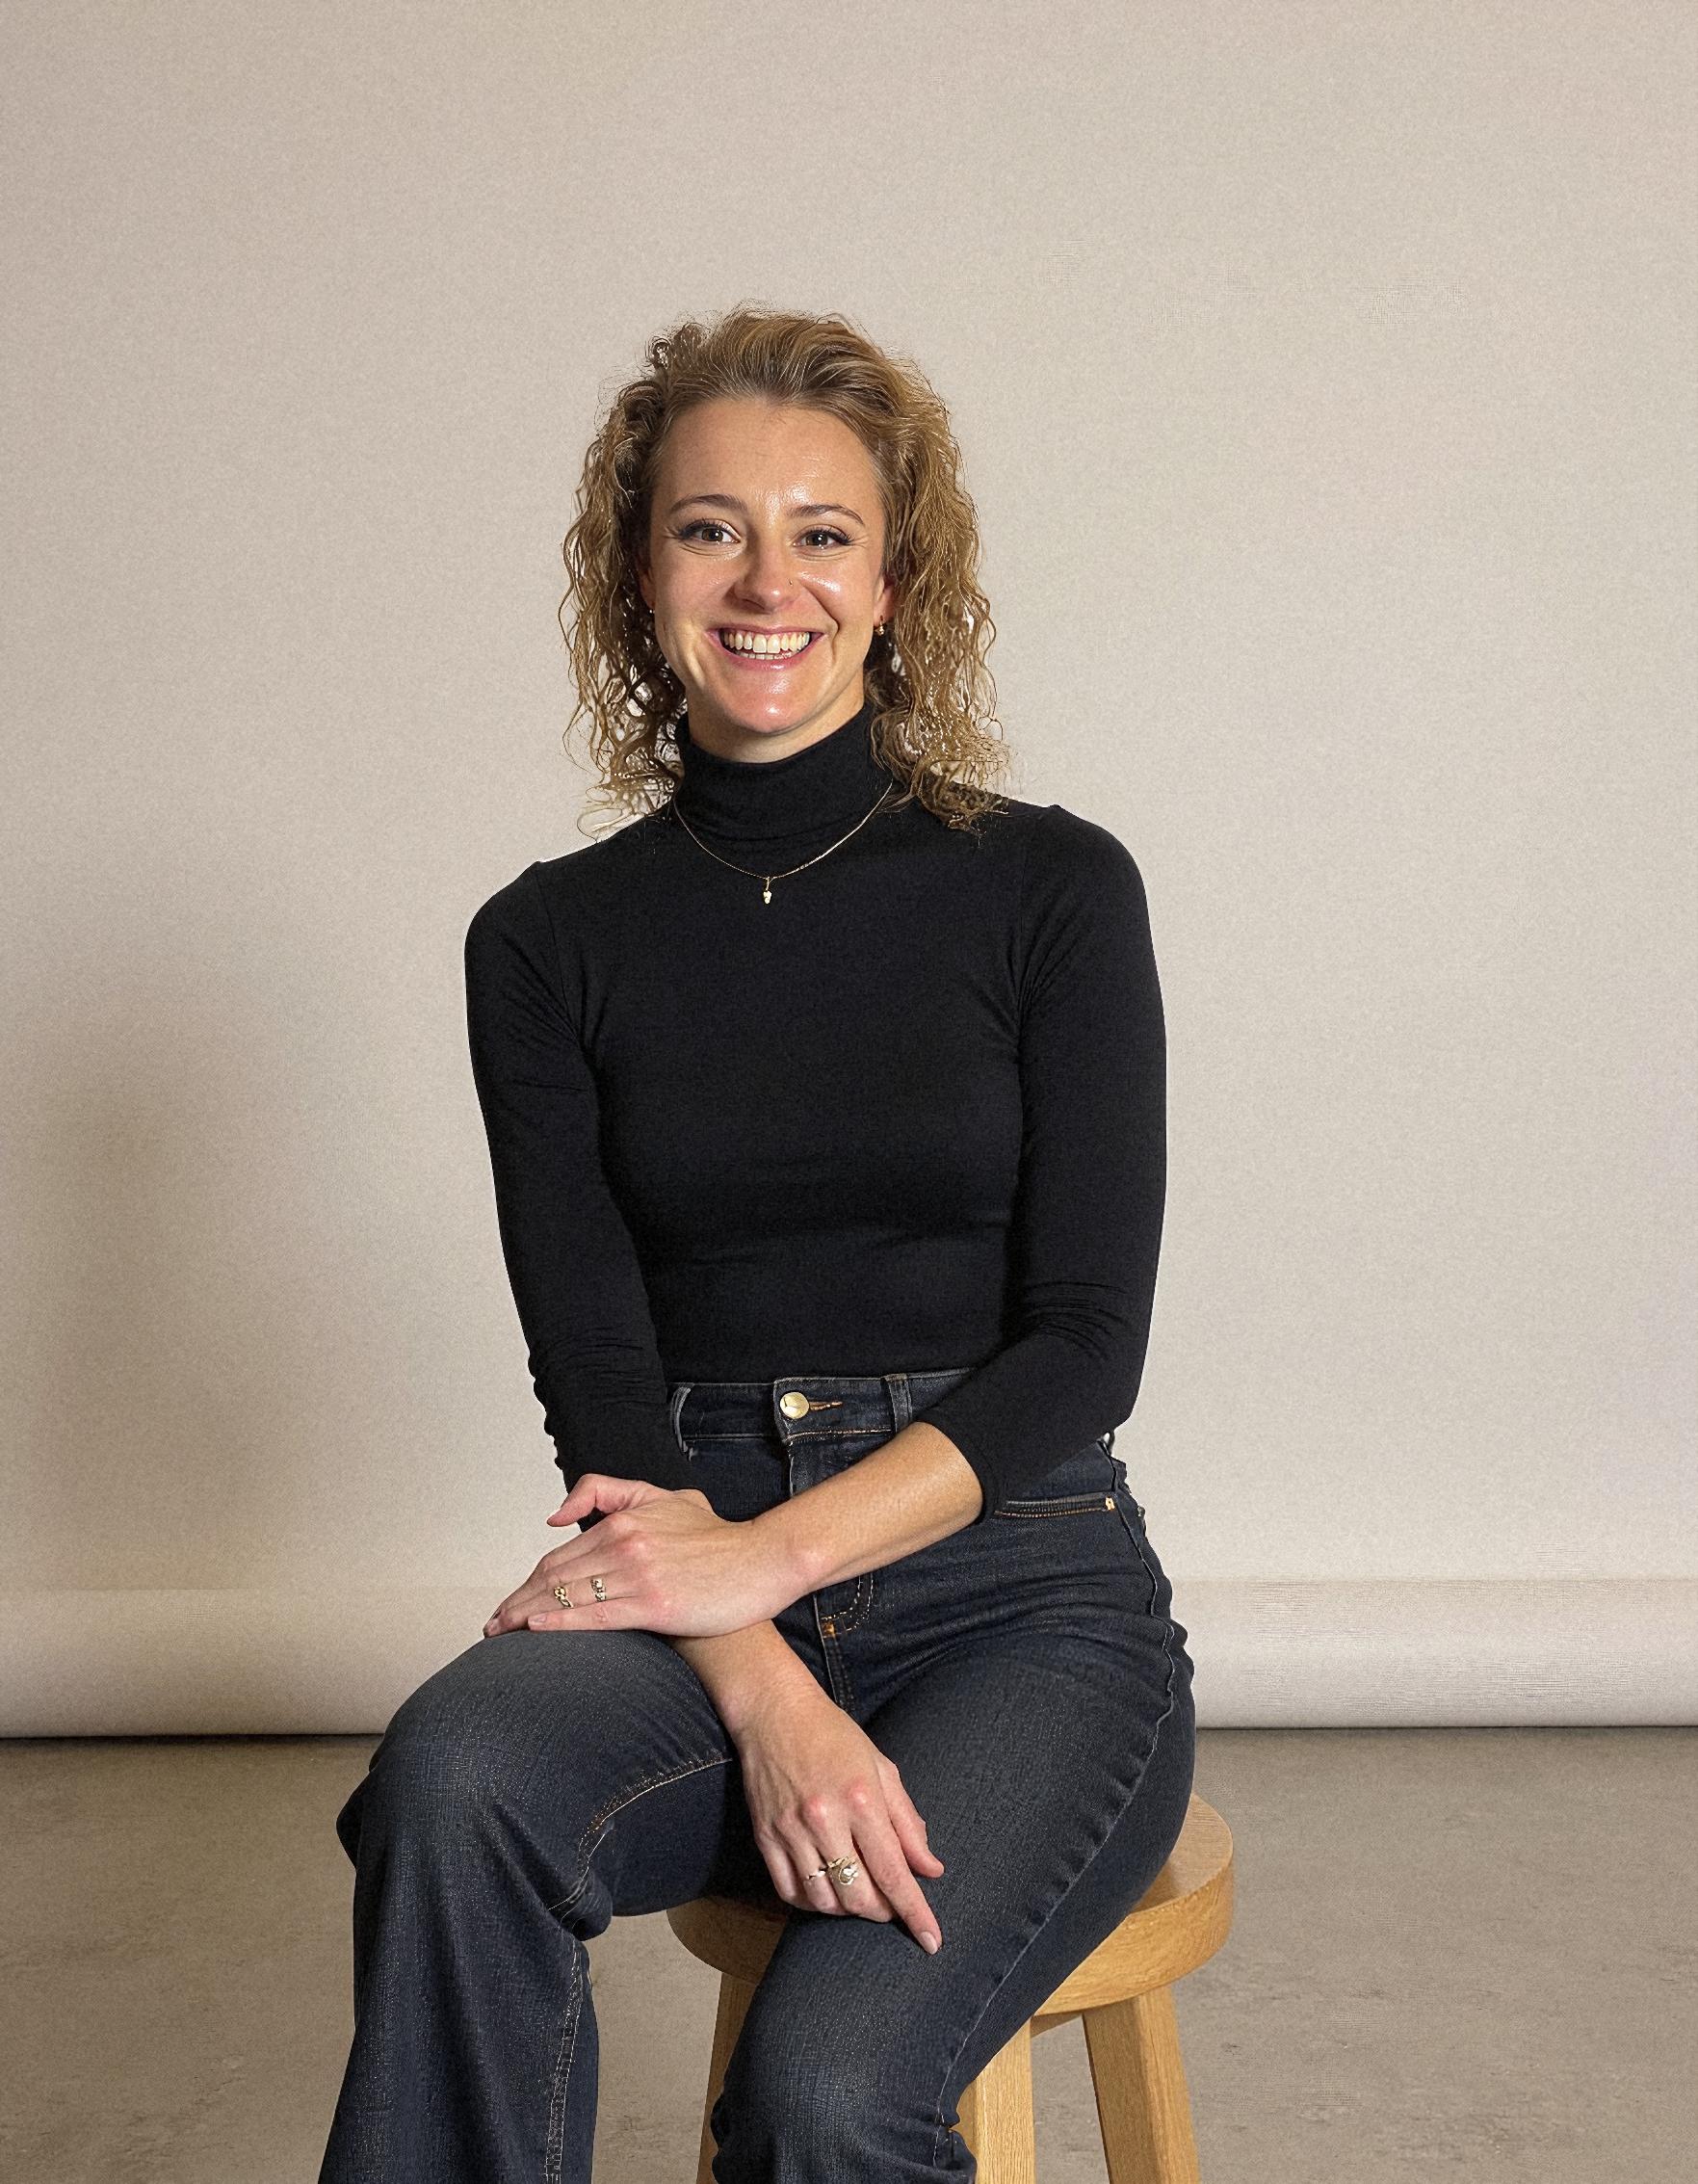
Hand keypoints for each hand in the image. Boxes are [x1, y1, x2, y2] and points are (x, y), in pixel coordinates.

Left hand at [481, 1474, 802, 1639]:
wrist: (762, 1562)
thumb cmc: (716, 1538)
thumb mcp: (663, 1496)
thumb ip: (608, 1492)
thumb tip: (556, 1515)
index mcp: (623, 1521)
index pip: (559, 1556)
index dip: (527, 1583)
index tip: (509, 1604)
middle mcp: (624, 1544)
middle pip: (554, 1577)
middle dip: (517, 1603)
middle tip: (493, 1625)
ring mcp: (639, 1575)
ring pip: (568, 1597)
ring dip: (528, 1617)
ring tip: (504, 1635)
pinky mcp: (655, 1605)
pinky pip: (596, 1616)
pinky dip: (561, 1624)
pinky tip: (537, 1631)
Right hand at [731, 1677, 945, 1956]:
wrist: (775, 1712)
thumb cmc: (835, 1736)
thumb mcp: (882, 1769)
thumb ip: (908, 1822)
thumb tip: (932, 1870)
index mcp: (862, 1798)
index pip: (894, 1872)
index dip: (915, 1912)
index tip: (932, 1941)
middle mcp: (825, 1818)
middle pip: (858, 1896)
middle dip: (882, 1912)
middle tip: (891, 1906)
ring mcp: (791, 1830)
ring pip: (824, 1901)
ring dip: (847, 1911)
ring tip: (859, 1895)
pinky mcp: (765, 1836)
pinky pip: (789, 1892)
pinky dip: (812, 1903)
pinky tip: (826, 1892)